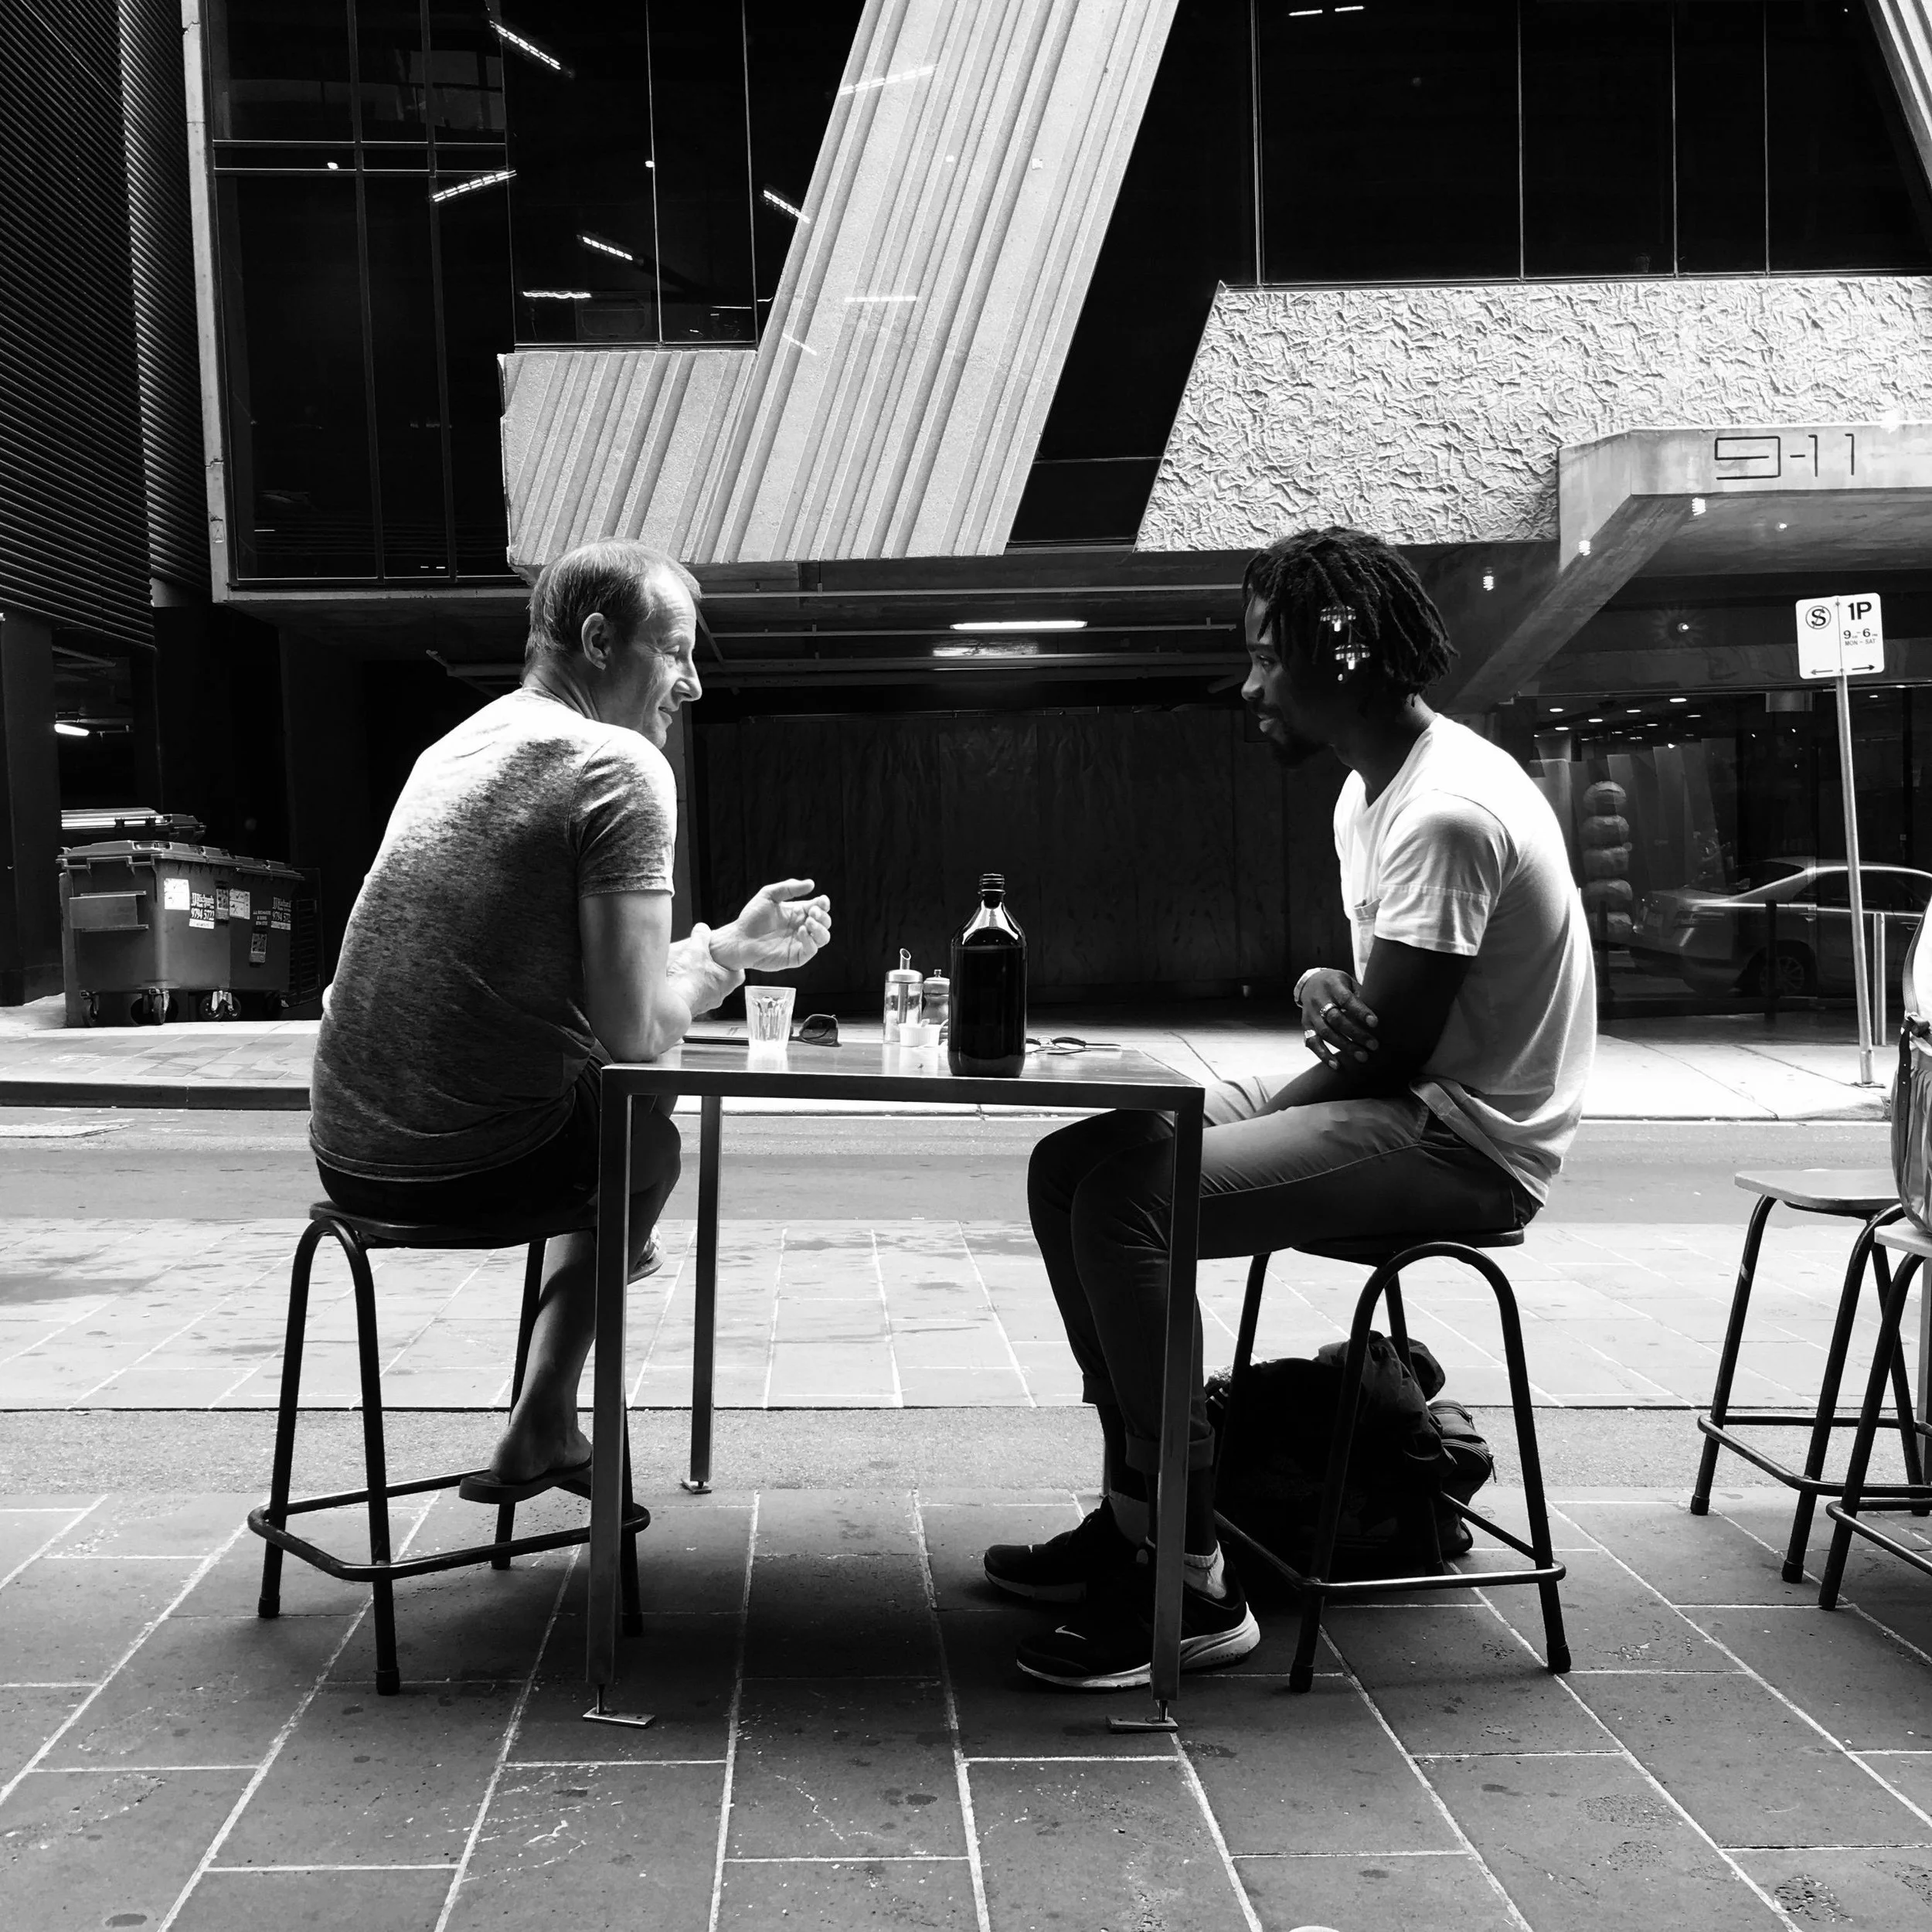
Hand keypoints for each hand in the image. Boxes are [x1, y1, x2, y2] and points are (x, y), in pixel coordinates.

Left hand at [710, 878, 831, 972]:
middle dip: (823, 916)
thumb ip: (789, 888)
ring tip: (808, 922)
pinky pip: (812, 950)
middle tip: (812, 912)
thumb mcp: (769, 895)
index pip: (819, 907)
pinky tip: (800, 932)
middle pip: (825, 922)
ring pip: (823, 937)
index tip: (822, 900)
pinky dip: (810, 941)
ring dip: (820, 928)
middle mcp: (802, 927)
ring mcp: (800, 943)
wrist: (739, 939)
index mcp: (798, 912)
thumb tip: (812, 884)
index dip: (824, 903)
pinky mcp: (796, 956)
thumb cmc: (752, 917)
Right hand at [1298, 967, 1377, 1065]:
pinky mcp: (1306, 1026)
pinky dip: (1324, 1055)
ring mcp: (1310, 1014)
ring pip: (1326, 1033)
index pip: (1347, 999)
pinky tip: (1337, 1065)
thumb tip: (1383, 1010)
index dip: (1360, 1011)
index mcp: (1332, 986)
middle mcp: (1319, 1000)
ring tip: (1362, 1057)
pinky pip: (1312, 1042)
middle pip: (1336, 1019)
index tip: (1375, 1023)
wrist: (1310, 982)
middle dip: (1356, 1034)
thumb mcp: (1348, 982)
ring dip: (1344, 1046)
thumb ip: (1361, 994)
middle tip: (1374, 1045)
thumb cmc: (1337, 984)